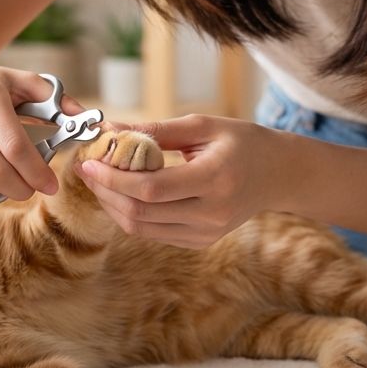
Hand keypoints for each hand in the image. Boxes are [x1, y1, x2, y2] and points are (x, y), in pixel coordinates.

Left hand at [74, 115, 281, 247]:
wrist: (278, 174)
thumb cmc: (242, 142)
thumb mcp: (202, 126)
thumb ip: (154, 129)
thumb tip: (109, 128)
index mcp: (214, 179)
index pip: (151, 189)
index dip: (113, 178)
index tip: (90, 161)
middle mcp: (211, 213)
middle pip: (141, 212)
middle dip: (106, 191)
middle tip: (88, 169)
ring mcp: (207, 233)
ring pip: (142, 228)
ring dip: (113, 205)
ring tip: (100, 180)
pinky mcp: (201, 241)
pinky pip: (154, 233)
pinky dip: (131, 215)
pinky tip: (122, 194)